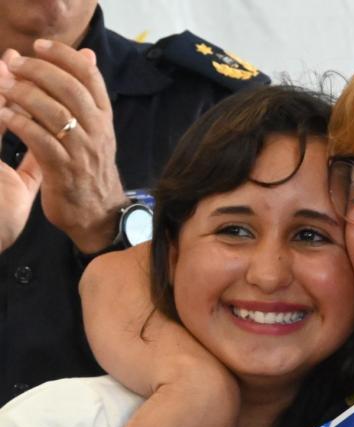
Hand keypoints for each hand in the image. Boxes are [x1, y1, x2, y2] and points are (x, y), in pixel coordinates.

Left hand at [0, 40, 125, 252]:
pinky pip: (40, 140)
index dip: (64, 56)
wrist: (98, 215)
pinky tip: (3, 115)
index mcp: (104, 118)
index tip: (39, 46)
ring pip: (55, 112)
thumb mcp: (95, 128)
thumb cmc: (89, 168)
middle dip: (38, 70)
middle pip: (71, 89)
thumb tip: (88, 54)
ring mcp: (81, 152)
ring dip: (24, 94)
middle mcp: (97, 132)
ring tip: (3, 86)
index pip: (90, 76)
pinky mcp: (64, 171)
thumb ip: (87, 93)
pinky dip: (19, 123)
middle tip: (13, 63)